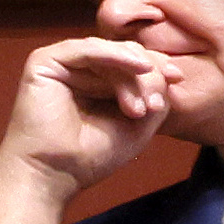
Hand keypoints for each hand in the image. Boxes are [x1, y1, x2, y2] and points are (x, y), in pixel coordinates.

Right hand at [0, 34, 212, 223]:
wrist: (53, 174)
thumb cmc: (89, 156)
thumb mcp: (138, 125)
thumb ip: (155, 95)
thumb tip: (166, 71)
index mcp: (97, 83)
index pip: (131, 62)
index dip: (156, 66)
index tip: (178, 81)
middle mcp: (79, 70)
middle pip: (124, 55)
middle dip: (148, 75)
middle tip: (157, 105)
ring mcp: (61, 64)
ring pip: (110, 53)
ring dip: (133, 77)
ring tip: (140, 109)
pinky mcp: (45, 62)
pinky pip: (87, 48)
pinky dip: (115, 55)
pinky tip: (138, 68)